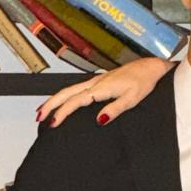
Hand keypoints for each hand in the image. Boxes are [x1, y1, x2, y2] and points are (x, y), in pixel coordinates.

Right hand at [35, 56, 173, 128]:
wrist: (151, 67)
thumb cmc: (144, 82)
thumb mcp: (132, 99)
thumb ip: (114, 110)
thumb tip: (99, 120)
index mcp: (101, 88)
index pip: (75, 101)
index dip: (63, 112)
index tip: (54, 123)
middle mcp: (96, 82)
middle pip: (66, 93)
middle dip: (50, 105)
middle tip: (39, 117)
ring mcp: (96, 81)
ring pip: (69, 89)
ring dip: (54, 99)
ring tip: (44, 111)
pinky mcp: (100, 81)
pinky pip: (76, 88)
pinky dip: (65, 95)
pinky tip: (64, 100)